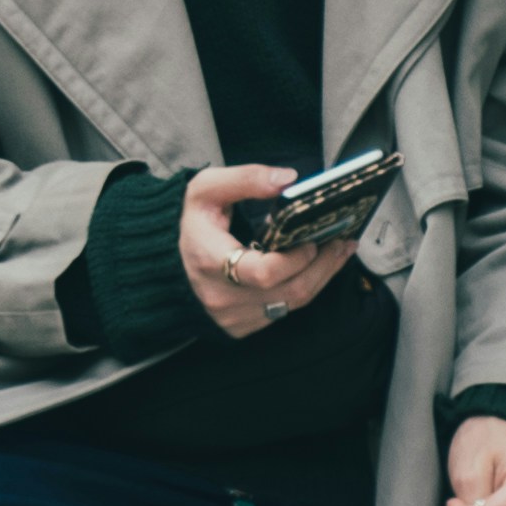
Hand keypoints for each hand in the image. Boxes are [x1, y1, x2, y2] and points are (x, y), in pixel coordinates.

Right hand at [175, 163, 359, 341]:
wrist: (163, 261)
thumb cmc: (188, 224)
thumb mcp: (205, 190)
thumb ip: (246, 179)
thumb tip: (288, 180)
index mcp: (211, 262)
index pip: (265, 272)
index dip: (297, 257)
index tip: (312, 238)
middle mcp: (222, 297)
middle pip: (290, 291)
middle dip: (323, 266)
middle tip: (342, 241)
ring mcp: (232, 317)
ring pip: (291, 304)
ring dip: (321, 278)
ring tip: (338, 252)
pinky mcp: (241, 326)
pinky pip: (282, 312)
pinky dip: (302, 290)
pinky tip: (315, 269)